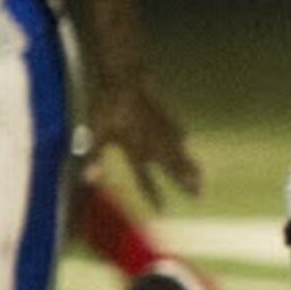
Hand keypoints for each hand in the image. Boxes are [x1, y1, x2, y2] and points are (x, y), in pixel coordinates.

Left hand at [82, 75, 200, 205]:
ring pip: (179, 153)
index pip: (145, 179)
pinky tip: (186, 141)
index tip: (162, 211)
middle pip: (172, 168)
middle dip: (184, 183)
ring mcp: (162, 130)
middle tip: (198, 196)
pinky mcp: (164, 117)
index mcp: (135, 150)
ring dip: (189, 167)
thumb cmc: (107, 105)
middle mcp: (153, 144)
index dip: (152, 195)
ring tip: (201, 178)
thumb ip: (95, 157)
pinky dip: (181, 140)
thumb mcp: (96, 132)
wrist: (126, 78)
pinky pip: (176, 132)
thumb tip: (89, 180)